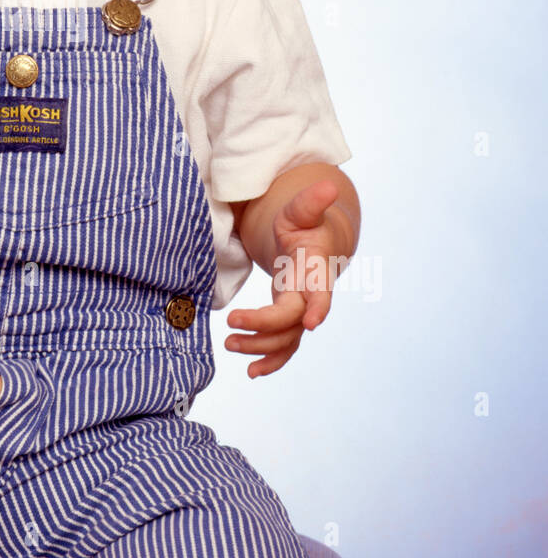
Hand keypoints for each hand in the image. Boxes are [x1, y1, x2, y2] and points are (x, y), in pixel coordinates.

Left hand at [225, 179, 349, 377]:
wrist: (312, 241)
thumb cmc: (304, 222)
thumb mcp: (302, 209)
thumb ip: (311, 202)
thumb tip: (327, 185)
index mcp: (315, 268)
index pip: (321, 291)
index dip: (318, 307)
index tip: (310, 323)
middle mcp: (310, 293)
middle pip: (294, 320)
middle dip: (265, 327)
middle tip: (231, 325)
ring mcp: (300, 310)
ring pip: (287, 339)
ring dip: (261, 348)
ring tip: (229, 344)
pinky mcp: (288, 319)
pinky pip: (283, 346)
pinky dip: (270, 361)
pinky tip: (252, 372)